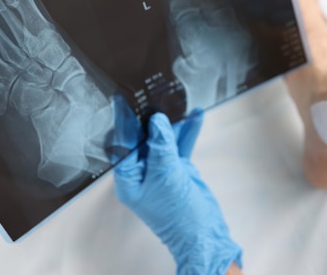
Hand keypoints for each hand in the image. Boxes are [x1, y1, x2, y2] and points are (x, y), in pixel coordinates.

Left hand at [114, 109, 241, 274]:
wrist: (203, 232)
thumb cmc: (177, 214)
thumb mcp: (166, 176)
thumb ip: (161, 146)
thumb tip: (156, 121)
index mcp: (129, 178)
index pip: (123, 144)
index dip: (124, 122)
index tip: (124, 101)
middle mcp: (142, 172)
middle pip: (143, 138)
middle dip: (151, 118)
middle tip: (154, 95)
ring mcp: (161, 169)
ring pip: (164, 139)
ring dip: (173, 122)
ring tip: (177, 101)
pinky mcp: (178, 168)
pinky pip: (180, 144)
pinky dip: (188, 131)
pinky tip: (195, 116)